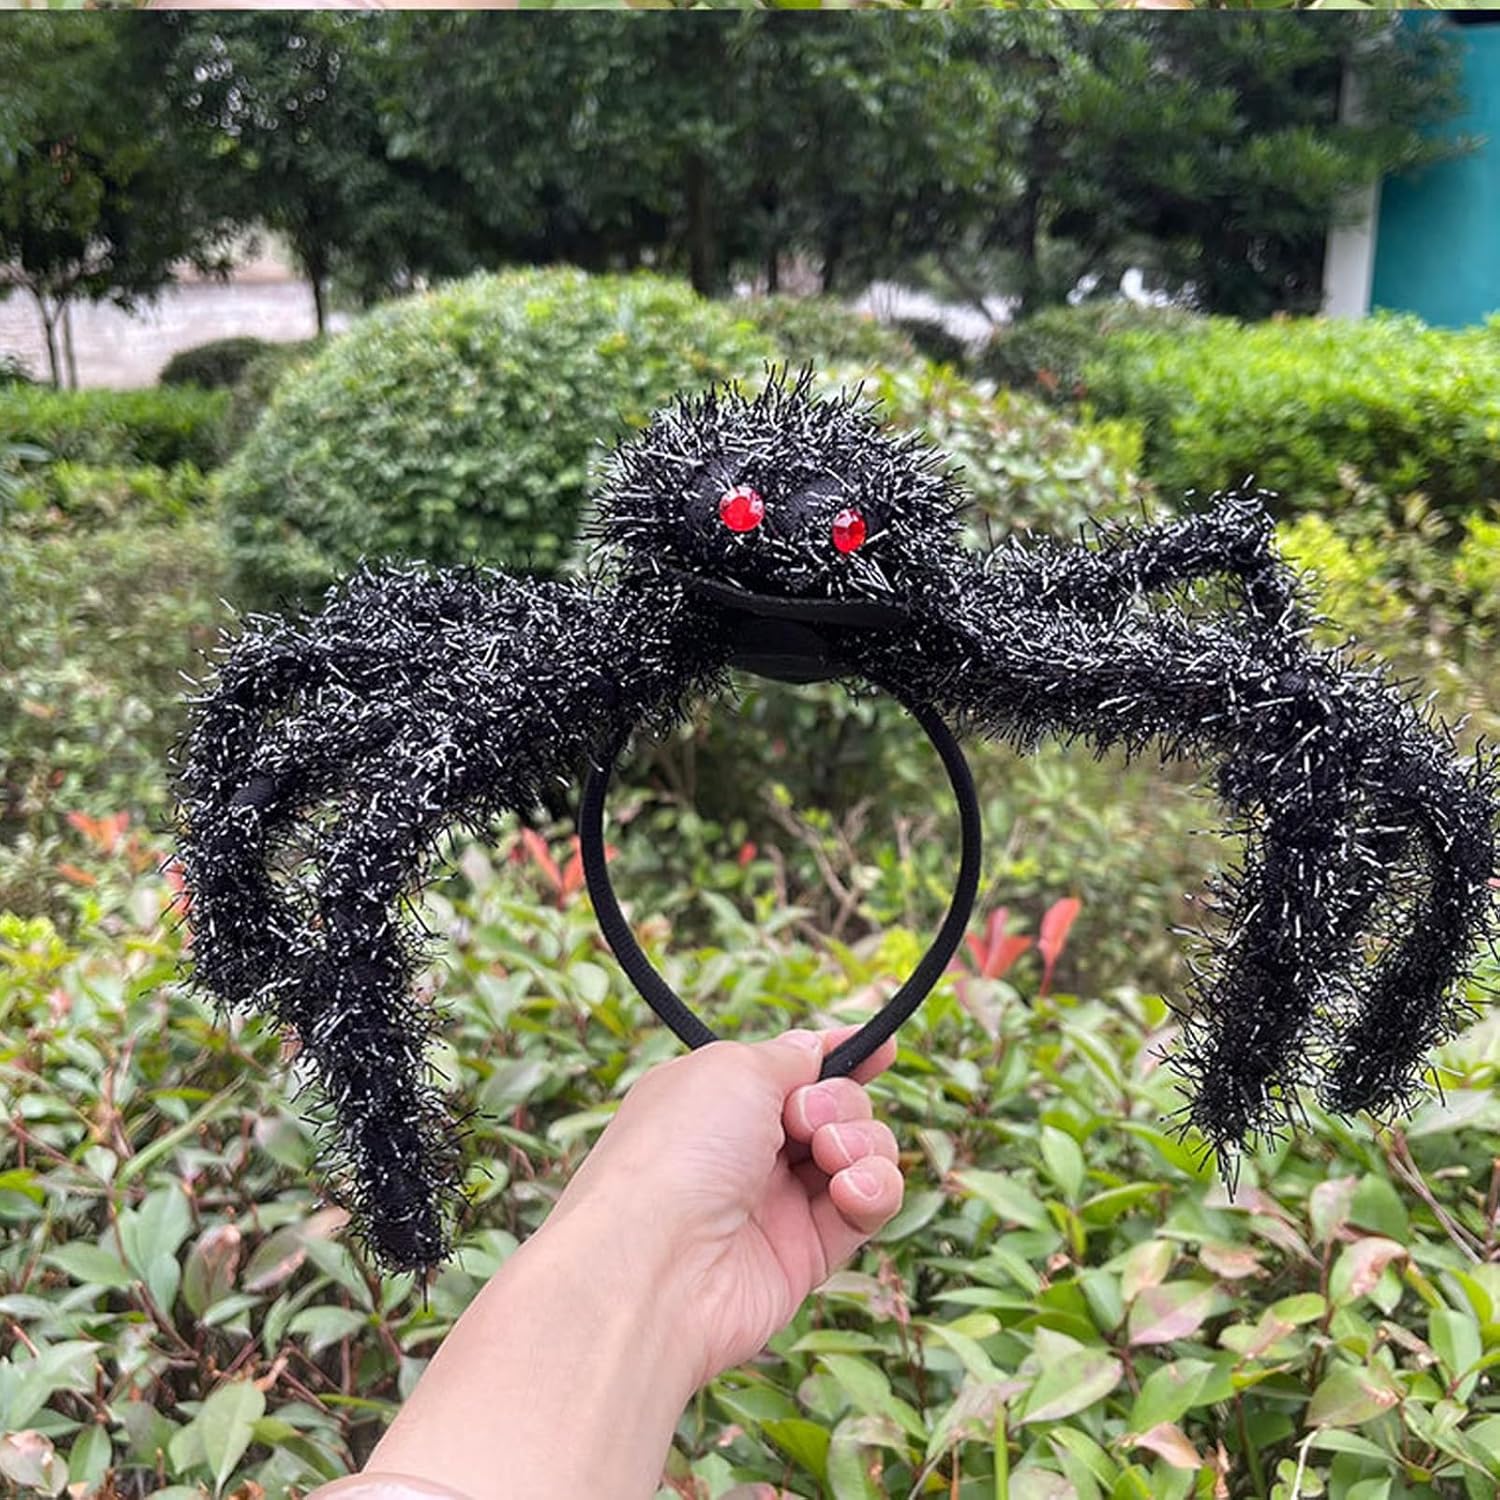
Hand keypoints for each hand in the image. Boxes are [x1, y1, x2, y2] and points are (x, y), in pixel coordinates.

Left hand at [552, 1025, 904, 1387]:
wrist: (658, 1263)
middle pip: (836, 1106)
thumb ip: (789, 1056)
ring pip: (860, 1153)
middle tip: (804, 1118)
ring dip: (861, 1142)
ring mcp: (779, 1200)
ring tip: (829, 1155)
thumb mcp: (734, 1068)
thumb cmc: (681, 1149)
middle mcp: (748, 1147)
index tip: (881, 1048)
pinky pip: (867, 1206)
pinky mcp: (807, 1251)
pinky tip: (850, 1190)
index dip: (840, 1056)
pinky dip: (873, 1189)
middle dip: (840, 1100)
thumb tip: (816, 1048)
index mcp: (720, 1096)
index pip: (795, 1067)